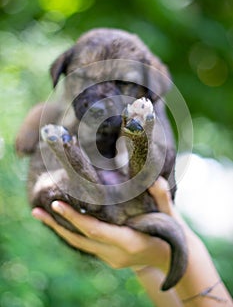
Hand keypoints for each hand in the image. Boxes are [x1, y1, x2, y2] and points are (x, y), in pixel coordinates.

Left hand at [32, 177, 178, 272]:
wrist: (175, 260)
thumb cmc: (173, 234)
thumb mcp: (170, 214)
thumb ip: (162, 197)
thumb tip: (154, 178)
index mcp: (130, 242)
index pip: (96, 231)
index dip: (75, 218)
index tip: (56, 205)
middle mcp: (116, 254)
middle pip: (80, 239)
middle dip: (57, 225)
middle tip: (35, 211)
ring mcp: (111, 259)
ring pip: (80, 244)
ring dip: (59, 230)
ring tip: (39, 215)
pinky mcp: (109, 258)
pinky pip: (85, 245)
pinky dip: (71, 233)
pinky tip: (60, 221)